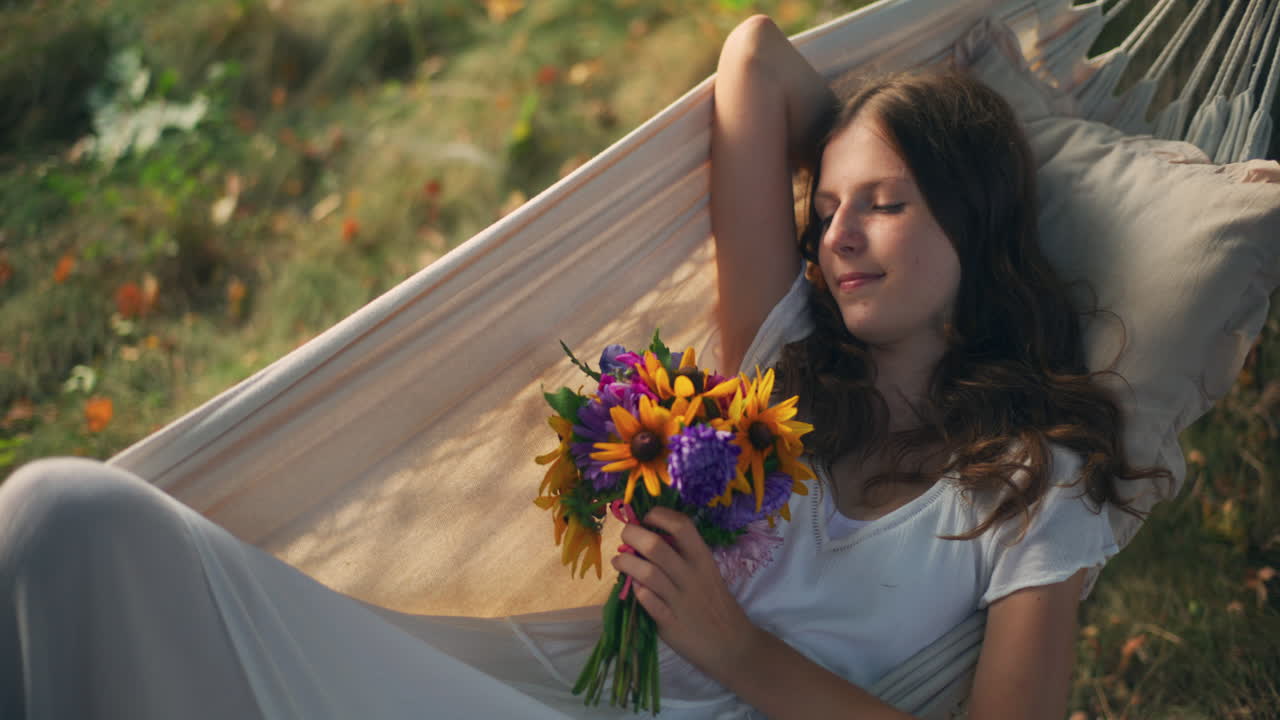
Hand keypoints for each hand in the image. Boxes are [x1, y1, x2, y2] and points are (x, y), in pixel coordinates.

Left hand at [611, 506, 762, 680]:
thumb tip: (647, 538)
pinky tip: (633, 588)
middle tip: (626, 537)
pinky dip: (637, 591)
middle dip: (633, 535)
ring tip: (619, 561)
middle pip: (656, 546)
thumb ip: (682, 557)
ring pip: (647, 573)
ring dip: (627, 563)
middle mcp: (692, 576)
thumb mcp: (707, 573)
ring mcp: (681, 600)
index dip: (659, 516)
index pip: (682, 526)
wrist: (732, 644)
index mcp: (703, 559)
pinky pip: (647, 602)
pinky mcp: (670, 623)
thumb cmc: (714, 603)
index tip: (647, 518)